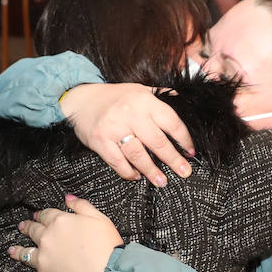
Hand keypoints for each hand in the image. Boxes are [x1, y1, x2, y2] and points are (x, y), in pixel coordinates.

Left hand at [9, 196, 122, 271]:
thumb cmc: (107, 246)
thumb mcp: (99, 219)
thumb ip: (81, 206)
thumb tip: (67, 198)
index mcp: (60, 222)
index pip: (46, 215)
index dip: (41, 215)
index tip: (36, 216)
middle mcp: (47, 239)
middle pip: (33, 231)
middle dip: (27, 228)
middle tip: (22, 227)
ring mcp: (43, 260)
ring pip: (25, 254)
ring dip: (17, 252)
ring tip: (11, 251)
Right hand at [59, 84, 194, 186]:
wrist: (81, 99)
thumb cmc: (114, 96)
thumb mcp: (140, 89)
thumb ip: (160, 96)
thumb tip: (181, 100)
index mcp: (144, 100)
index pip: (171, 122)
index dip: (183, 139)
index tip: (190, 152)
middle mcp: (131, 113)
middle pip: (157, 142)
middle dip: (173, 160)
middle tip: (183, 172)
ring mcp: (114, 128)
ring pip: (138, 155)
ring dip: (151, 171)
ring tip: (161, 181)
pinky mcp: (100, 141)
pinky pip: (118, 162)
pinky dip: (128, 172)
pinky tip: (136, 176)